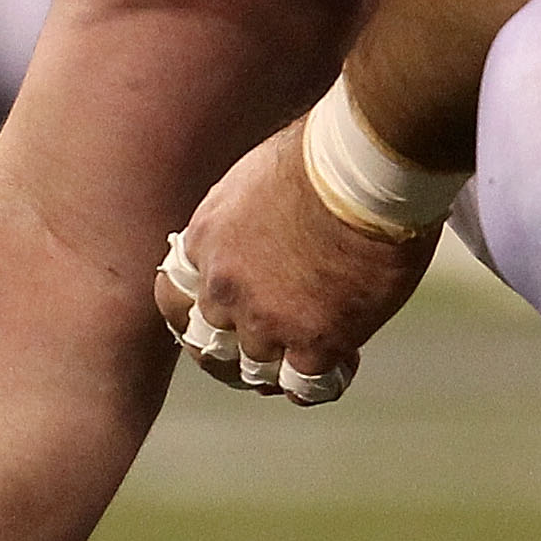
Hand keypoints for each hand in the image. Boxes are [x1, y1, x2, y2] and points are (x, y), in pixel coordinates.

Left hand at [153, 122, 434, 404]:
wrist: (364, 167)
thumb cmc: (326, 152)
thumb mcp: (257, 177)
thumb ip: (244, 217)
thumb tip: (260, 225)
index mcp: (205, 240)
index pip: (176, 300)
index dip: (198, 318)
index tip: (223, 322)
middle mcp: (225, 286)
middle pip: (213, 346)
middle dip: (239, 355)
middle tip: (274, 351)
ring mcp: (266, 320)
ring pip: (256, 371)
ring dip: (283, 368)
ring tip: (317, 353)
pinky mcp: (313, 342)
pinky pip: (303, 387)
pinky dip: (323, 381)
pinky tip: (348, 358)